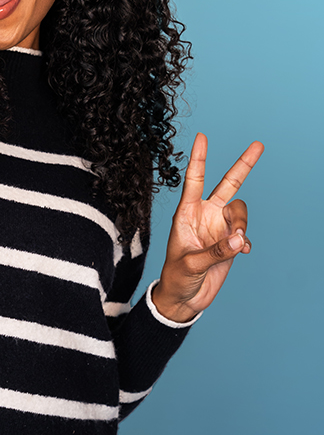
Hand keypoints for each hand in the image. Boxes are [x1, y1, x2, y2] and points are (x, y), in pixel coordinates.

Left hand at [152, 133, 263, 322]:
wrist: (184, 298)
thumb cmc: (176, 277)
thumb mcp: (189, 263)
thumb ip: (216, 251)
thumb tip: (240, 239)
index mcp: (186, 213)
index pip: (194, 180)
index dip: (198, 158)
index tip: (202, 136)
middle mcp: (204, 215)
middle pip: (228, 185)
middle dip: (243, 165)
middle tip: (258, 144)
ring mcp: (218, 228)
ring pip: (240, 213)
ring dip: (242, 225)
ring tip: (237, 243)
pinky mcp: (229, 243)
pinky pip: (245, 235)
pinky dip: (245, 242)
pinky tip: (241, 252)